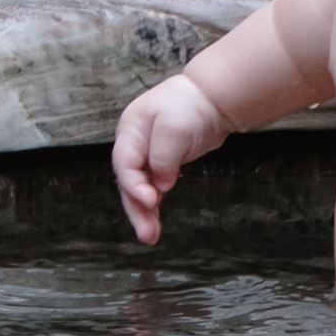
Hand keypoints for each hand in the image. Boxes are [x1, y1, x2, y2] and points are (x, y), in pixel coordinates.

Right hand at [109, 74, 228, 243]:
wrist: (210, 99)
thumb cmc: (190, 105)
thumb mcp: (175, 128)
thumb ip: (163, 157)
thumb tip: (160, 185)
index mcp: (130, 131)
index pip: (125, 163)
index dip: (134, 185)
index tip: (151, 200)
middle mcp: (133, 145)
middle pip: (128, 182)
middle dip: (136, 208)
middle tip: (146, 233)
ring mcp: (146, 155)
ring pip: (140, 189)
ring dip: (144, 213)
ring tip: (150, 236)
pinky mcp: (160, 164)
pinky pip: (153, 188)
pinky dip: (154, 205)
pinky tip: (155, 223)